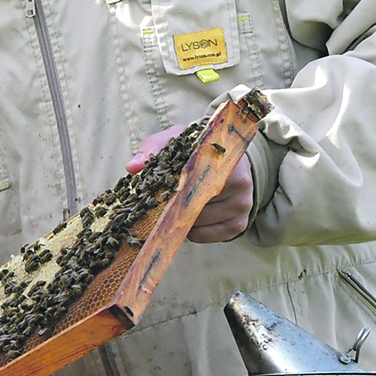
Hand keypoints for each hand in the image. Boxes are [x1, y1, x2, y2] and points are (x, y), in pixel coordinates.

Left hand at [127, 124, 252, 242]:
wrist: (225, 157)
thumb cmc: (196, 149)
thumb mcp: (176, 139)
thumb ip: (153, 148)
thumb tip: (132, 167)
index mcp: (223, 157)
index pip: (194, 178)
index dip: (172, 187)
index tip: (157, 191)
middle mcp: (240, 181)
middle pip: (197, 203)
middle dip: (174, 206)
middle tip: (160, 204)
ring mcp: (242, 203)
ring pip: (203, 222)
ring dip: (184, 220)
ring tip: (176, 209)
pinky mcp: (241, 221)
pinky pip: (212, 236)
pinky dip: (196, 233)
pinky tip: (189, 222)